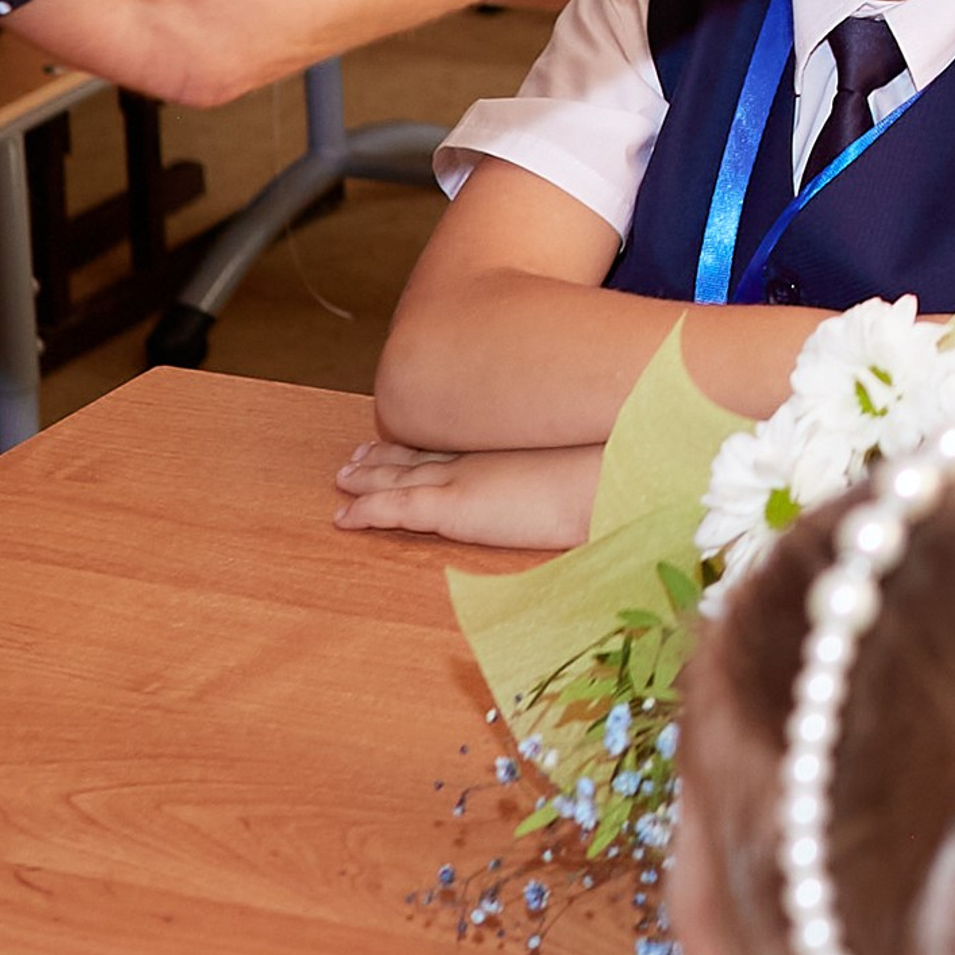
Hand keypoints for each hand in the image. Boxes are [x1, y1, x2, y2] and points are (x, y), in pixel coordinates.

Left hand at [333, 438, 602, 550]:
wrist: (607, 474)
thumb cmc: (612, 471)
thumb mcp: (592, 465)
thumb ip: (577, 469)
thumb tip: (598, 475)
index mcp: (505, 444)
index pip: (455, 439)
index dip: (426, 438)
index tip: (406, 435)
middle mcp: (477, 454)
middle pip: (418, 451)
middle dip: (385, 453)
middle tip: (357, 453)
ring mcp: (460, 478)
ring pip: (398, 476)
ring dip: (366, 477)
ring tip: (342, 478)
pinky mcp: (451, 507)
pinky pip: (395, 510)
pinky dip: (366, 511)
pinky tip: (342, 519)